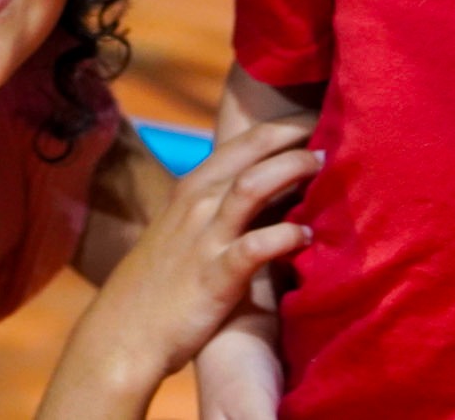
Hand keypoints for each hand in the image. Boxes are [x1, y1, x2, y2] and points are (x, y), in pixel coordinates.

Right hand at [40, 118, 316, 417]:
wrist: (122, 337)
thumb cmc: (159, 285)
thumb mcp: (183, 232)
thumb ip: (217, 208)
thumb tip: (267, 192)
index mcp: (192, 188)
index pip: (243, 141)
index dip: (282, 126)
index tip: (316, 118)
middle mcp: (197, 203)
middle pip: (252, 151)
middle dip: (293, 136)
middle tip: (331, 134)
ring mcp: (205, 238)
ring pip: (252, 186)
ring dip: (291, 170)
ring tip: (324, 168)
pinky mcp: (215, 277)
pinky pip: (254, 247)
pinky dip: (285, 236)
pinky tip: (309, 236)